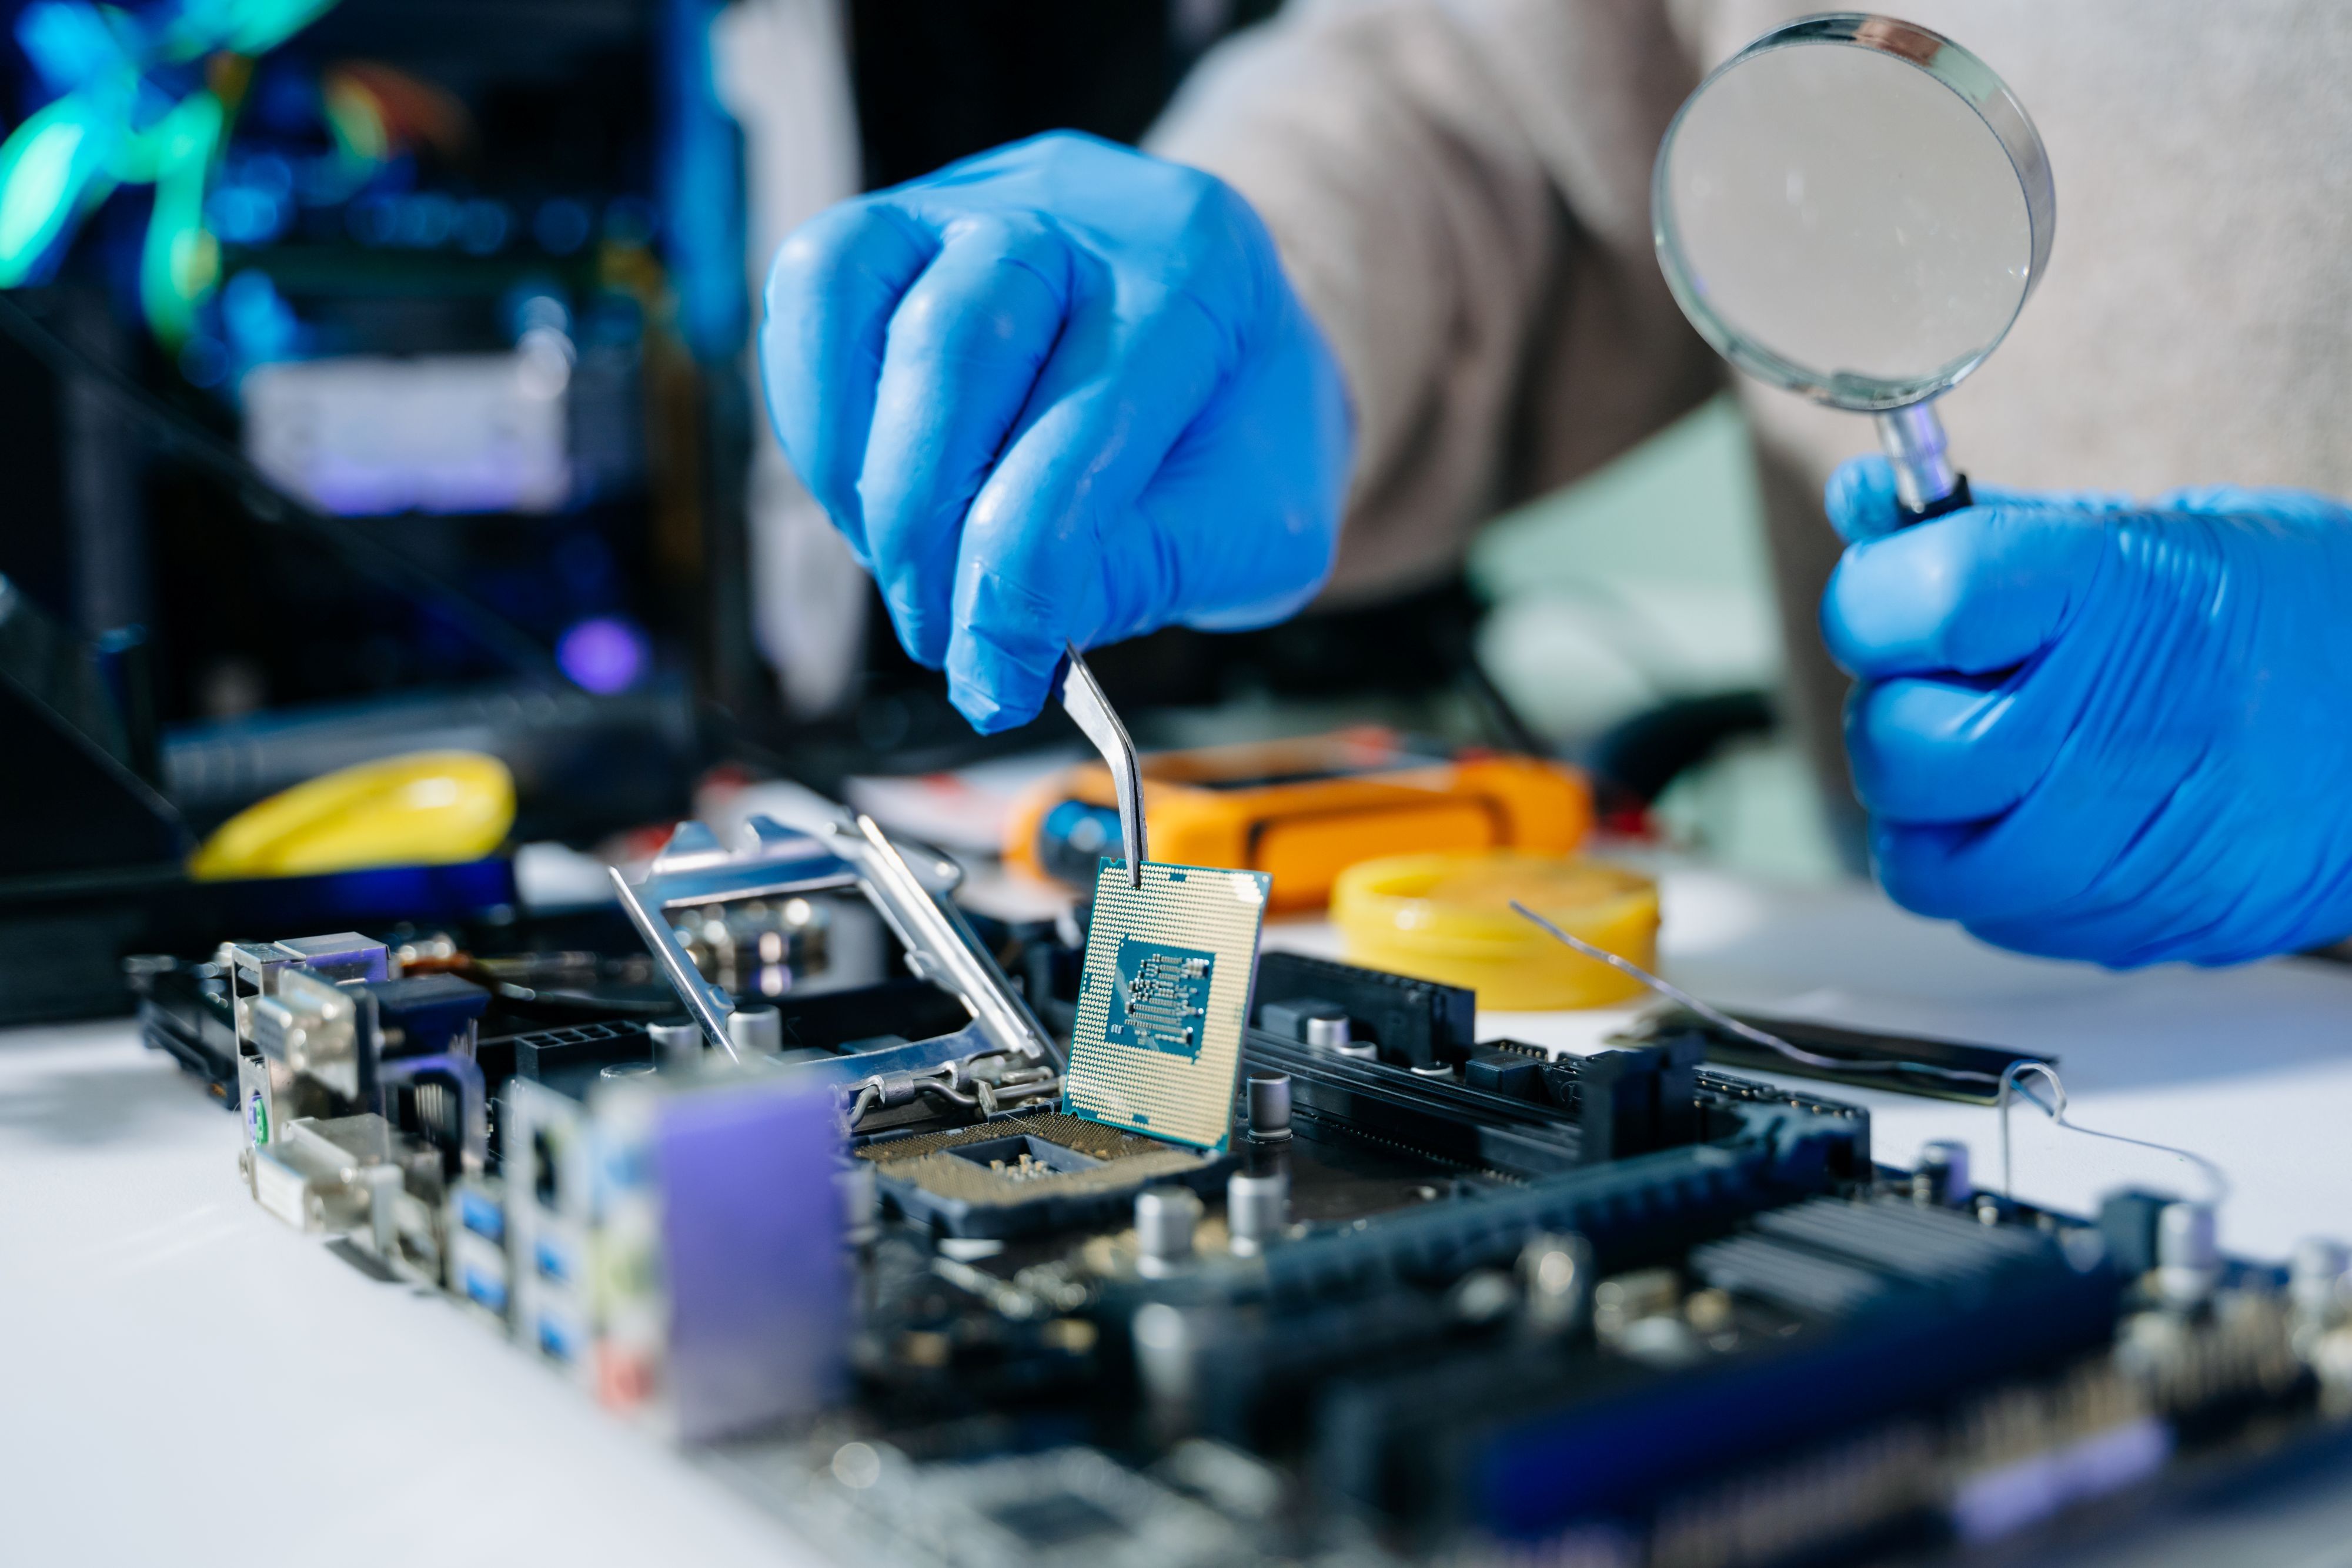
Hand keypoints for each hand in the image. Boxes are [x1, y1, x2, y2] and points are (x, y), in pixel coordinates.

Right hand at [760, 132, 1351, 731]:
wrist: (1234, 344)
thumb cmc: (1246, 438)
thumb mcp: (1258, 525)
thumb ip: (1142, 572)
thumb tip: (999, 636)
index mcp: (1200, 273)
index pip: (1082, 431)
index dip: (1016, 581)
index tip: (992, 682)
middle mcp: (1080, 206)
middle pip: (950, 345)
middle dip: (923, 527)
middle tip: (941, 634)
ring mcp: (975, 195)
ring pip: (852, 293)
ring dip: (855, 467)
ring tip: (901, 566)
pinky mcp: (898, 219)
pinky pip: (812, 296)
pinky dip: (816, 417)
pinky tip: (868, 495)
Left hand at [1820, 456, 2351, 965]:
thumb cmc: (2295, 623)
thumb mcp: (2152, 535)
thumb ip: (1986, 531)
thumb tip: (1860, 503)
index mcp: (2113, 602)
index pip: (1912, 602)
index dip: (1879, 597)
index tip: (1899, 593)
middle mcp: (2104, 734)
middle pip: (1894, 744)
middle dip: (1898, 708)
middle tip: (1955, 683)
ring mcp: (2111, 849)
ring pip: (1914, 853)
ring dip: (1930, 804)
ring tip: (1999, 753)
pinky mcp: (2117, 927)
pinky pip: (1982, 911)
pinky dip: (1988, 864)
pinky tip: (2051, 812)